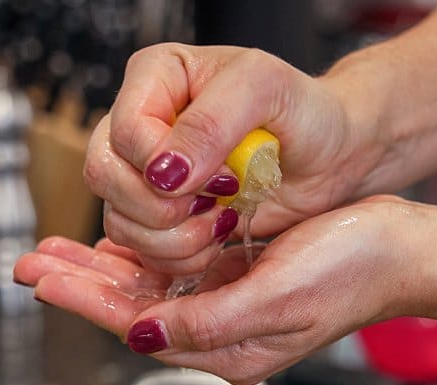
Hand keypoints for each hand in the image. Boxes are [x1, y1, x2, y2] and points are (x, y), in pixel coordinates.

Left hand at [14, 197, 421, 384]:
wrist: (403, 250)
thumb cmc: (353, 271)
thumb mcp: (277, 298)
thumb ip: (207, 322)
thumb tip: (143, 334)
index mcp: (228, 350)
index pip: (139, 326)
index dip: (87, 301)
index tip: (44, 280)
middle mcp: (220, 333)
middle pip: (133, 310)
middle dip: (79, 285)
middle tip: (28, 262)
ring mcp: (226, 306)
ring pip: (146, 289)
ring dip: (100, 268)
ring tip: (53, 252)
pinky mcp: (236, 279)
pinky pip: (172, 272)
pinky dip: (138, 255)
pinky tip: (109, 243)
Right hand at [84, 43, 381, 277]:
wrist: (331, 157)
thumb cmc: (305, 111)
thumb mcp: (266, 91)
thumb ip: (212, 122)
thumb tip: (163, 171)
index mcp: (155, 77)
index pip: (124, 132)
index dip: (162, 165)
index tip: (219, 175)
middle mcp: (139, 123)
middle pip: (105, 177)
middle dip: (161, 207)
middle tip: (215, 204)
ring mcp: (144, 173)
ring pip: (118, 219)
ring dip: (172, 237)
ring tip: (223, 220)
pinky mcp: (157, 215)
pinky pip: (139, 247)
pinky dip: (178, 256)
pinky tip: (216, 237)